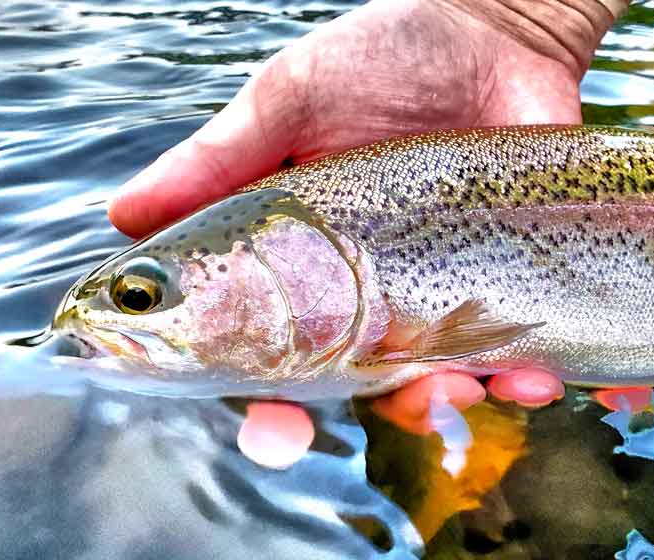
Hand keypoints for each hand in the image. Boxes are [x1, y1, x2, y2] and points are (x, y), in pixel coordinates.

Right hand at [108, 0, 614, 467]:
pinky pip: (516, 349)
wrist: (495, 27)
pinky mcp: (510, 278)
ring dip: (439, 404)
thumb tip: (123, 217)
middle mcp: (370, 288)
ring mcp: (442, 288)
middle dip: (346, 417)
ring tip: (456, 392)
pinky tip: (530, 377)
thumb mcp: (290, 99)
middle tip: (355, 424)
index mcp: (308, 258)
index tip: (266, 427)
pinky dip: (524, 377)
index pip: (274, 346)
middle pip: (351, 382)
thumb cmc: (384, 54)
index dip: (265, 397)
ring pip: (433, 378)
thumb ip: (219, 161)